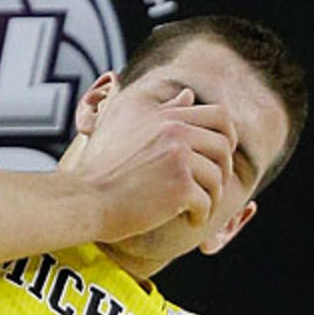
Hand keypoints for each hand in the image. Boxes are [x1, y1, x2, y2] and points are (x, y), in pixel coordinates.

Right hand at [73, 88, 238, 241]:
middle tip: (210, 189)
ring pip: (218, 178)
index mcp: (166, 115)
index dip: (228, 138)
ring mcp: (179, 156)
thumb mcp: (125, 124)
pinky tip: (187, 220)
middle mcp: (175, 129)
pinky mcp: (180, 185)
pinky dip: (201, 216)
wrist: (85, 198)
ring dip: (211, 198)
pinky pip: (207, 202)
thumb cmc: (101, 168)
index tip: (219, 158)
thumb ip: (161, 109)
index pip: (219, 116)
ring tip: (195, 209)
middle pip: (224, 148)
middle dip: (223, 171)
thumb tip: (189, 94)